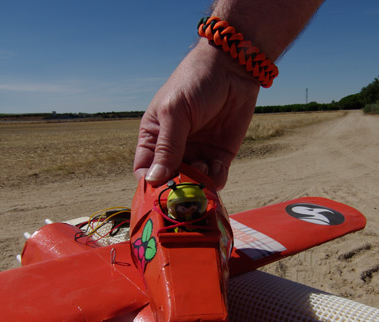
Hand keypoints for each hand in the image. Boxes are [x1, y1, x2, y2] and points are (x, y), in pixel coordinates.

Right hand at [133, 39, 259, 189]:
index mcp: (154, 138)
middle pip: (170, 183)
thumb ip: (167, 147)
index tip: (156, 195)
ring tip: (203, 168)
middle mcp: (174, 150)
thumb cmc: (194, 82)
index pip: (145, 171)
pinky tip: (216, 167)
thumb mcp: (175, 112)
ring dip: (197, 186)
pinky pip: (215, 179)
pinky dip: (215, 181)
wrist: (232, 68)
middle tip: (184, 193)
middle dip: (176, 190)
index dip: (148, 186)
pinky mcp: (220, 157)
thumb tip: (153, 180)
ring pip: (194, 185)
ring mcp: (198, 154)